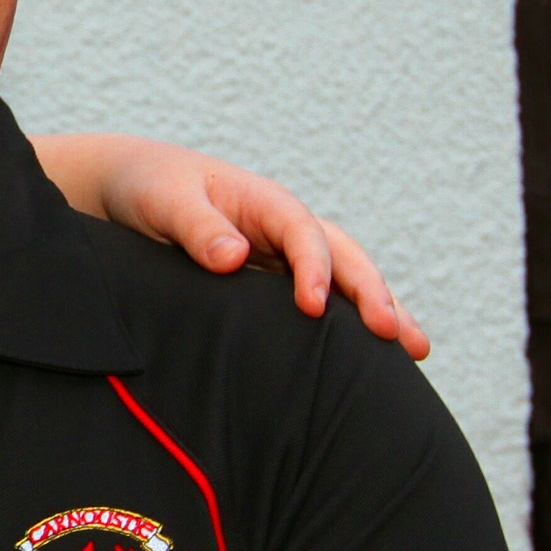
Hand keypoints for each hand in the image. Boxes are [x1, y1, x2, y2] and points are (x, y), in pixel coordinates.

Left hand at [43, 134, 428, 360]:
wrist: (134, 188)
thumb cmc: (149, 188)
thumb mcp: (163, 201)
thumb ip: (195, 227)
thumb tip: (233, 256)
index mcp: (262, 202)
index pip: (301, 232)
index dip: (312, 267)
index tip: (312, 306)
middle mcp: (285, 229)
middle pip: (343, 256)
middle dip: (372, 293)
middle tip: (396, 336)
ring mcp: (286, 257)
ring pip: (345, 281)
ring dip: (380, 310)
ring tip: (417, 351)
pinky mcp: (276, 285)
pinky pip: (323, 304)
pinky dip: (349, 326)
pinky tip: (376, 361)